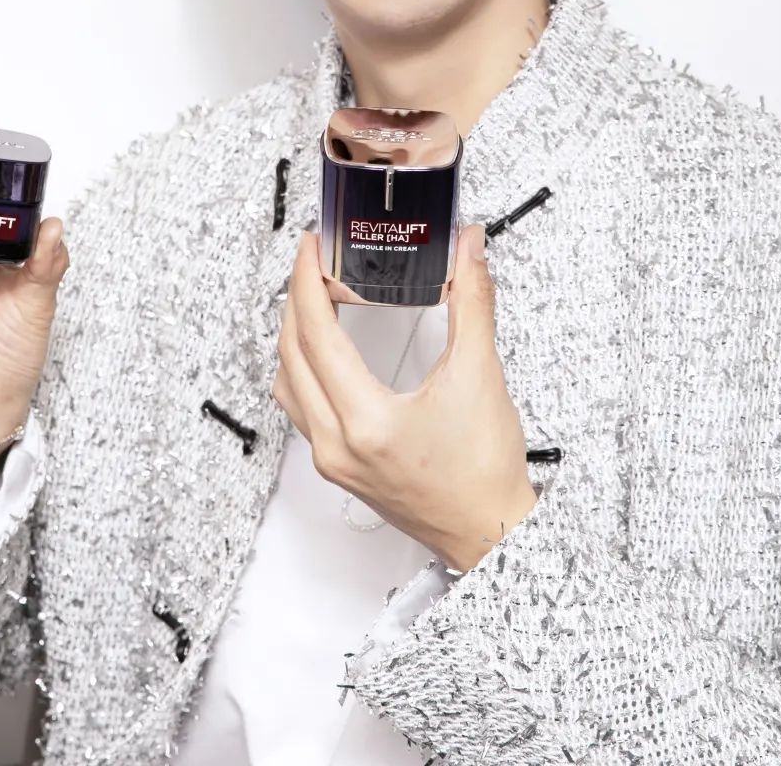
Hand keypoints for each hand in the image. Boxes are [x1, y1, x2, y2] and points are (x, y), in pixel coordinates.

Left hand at [271, 223, 536, 572]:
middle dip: (297, 300)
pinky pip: (301, 408)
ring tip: (314, 300)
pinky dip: (303, 369)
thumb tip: (469, 249)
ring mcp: (333, 461)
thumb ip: (472, 302)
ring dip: (295, 337)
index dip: (307, 282)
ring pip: (289, 384)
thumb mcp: (480, 375)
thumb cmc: (485, 472)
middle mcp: (336, 445)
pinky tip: (323, 352)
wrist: (492, 533)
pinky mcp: (339, 469)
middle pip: (291, 355)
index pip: (316, 335)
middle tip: (313, 262)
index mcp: (365, 422)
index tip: (312, 247)